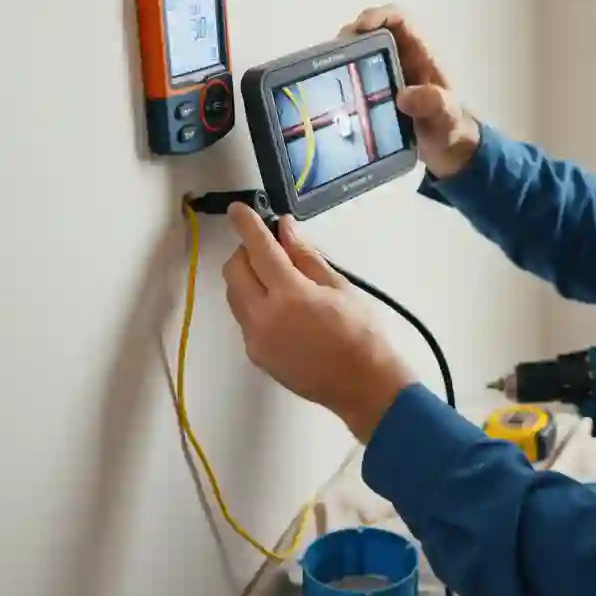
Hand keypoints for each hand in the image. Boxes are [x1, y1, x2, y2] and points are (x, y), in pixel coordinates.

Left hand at [220, 203, 414, 441]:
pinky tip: (281, 310)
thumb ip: (307, 258)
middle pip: (234, 271)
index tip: (238, 210)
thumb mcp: (339, 288)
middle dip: (246, 253)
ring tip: (276, 280)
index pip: (259, 249)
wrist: (361, 385)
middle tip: (270, 250)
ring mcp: (256, 339)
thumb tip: (285, 230)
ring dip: (247, 279)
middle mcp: (264, 316)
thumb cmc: (360, 333)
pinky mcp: (255, 355)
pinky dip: (254, 304)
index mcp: (290, 295)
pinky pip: (244, 319)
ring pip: (234, 295)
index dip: (247, 225)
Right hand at [340, 5, 481, 178]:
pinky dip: (342, 80)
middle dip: (350, 38)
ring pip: (359, 54)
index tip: (359, 29)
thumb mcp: (446, 116)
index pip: (399, 20)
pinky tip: (332, 94)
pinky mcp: (375, 96)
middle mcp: (400, 59)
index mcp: (420, 54)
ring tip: (327, 74)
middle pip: (371, 33)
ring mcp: (386, 76)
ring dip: (342, 59)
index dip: (378, 16)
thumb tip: (404, 96)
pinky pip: (354, 79)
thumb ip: (433, 104)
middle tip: (333, 57)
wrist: (448, 151)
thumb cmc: (451, 127)